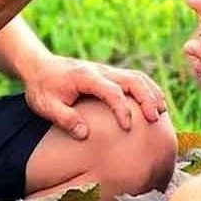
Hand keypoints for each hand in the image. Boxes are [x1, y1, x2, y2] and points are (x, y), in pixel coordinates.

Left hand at [21, 54, 166, 140]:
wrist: (39, 66)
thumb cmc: (42, 88)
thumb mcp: (45, 106)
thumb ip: (65, 119)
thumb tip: (85, 134)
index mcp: (86, 77)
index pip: (112, 91)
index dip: (122, 109)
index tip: (127, 127)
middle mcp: (101, 71)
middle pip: (132, 80)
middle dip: (146, 98)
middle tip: (155, 119)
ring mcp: (107, 71)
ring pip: (137, 77)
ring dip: (152, 93)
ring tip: (161, 112)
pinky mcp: (110, 74)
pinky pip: (135, 78)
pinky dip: (148, 89)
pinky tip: (156, 103)